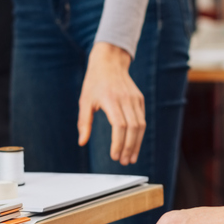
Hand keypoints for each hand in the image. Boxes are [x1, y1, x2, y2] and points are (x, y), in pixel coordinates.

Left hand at [78, 42, 145, 164]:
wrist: (110, 61)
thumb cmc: (94, 82)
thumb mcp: (85, 101)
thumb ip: (84, 123)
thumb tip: (82, 142)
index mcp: (111, 100)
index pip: (120, 126)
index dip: (119, 143)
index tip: (114, 156)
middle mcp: (125, 99)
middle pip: (133, 128)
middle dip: (129, 148)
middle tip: (124, 161)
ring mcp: (135, 99)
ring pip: (141, 126)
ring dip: (136, 144)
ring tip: (131, 157)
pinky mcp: (140, 99)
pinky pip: (142, 120)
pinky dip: (139, 134)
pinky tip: (134, 144)